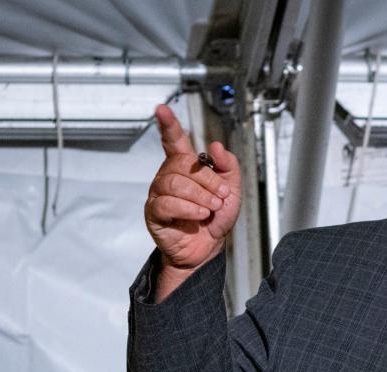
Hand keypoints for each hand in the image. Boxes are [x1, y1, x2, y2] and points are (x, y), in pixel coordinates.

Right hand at [144, 105, 241, 298]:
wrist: (208, 248)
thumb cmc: (215, 219)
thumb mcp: (232, 192)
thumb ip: (229, 167)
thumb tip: (216, 146)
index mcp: (186, 167)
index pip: (174, 141)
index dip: (169, 125)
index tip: (161, 109)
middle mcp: (168, 176)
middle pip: (183, 164)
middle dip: (208, 180)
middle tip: (222, 196)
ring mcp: (159, 194)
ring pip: (175, 182)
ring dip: (200, 196)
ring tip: (212, 208)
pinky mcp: (154, 212)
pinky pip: (168, 203)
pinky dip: (189, 209)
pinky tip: (200, 216)